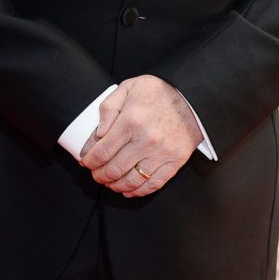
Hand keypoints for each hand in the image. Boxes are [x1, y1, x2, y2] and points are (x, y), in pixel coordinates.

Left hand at [80, 75, 201, 197]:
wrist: (192, 96)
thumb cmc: (158, 91)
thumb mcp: (129, 88)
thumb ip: (109, 108)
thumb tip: (98, 134)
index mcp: (131, 121)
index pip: (102, 152)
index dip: (89, 161)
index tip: (85, 162)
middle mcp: (146, 140)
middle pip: (114, 170)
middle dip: (99, 175)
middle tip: (96, 173)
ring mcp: (162, 153)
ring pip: (132, 181)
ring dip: (115, 185)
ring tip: (110, 182)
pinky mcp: (175, 161)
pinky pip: (153, 184)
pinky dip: (138, 191)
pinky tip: (128, 189)